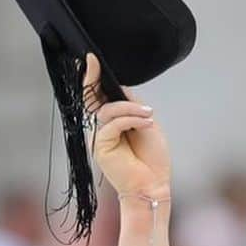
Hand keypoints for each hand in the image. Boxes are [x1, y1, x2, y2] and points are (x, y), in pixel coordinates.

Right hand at [82, 52, 171, 198]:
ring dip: (131, 109)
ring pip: (107, 109)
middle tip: (93, 63)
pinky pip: (112, 124)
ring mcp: (100, 136)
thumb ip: (132, 107)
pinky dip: (131, 120)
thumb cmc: (152, 160)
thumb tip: (121, 88)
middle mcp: (102, 127)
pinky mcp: (100, 146)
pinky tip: (147, 122)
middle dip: (92, 79)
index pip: (99, 97)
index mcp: (113, 122)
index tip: (92, 60)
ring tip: (149, 116)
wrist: (153, 186)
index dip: (94, 78)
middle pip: (93, 98)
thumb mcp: (147, 125)